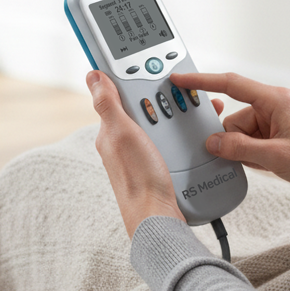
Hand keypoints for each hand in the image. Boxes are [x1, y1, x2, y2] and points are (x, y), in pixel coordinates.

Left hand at [87, 70, 184, 237]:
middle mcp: (125, 142)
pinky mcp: (159, 165)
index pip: (122, 94)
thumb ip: (108, 104)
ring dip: (180, 115)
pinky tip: (196, 134)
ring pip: (163, 123)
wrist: (159, 219)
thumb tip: (93, 75)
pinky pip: (173, 141)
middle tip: (185, 95)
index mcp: (111, 131)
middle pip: (146, 107)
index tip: (156, 71)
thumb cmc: (138, 179)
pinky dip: (185, 134)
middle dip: (166, 98)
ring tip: (197, 111)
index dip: (137, 81)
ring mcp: (142, 154)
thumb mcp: (121, 134)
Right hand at [170, 71, 289, 200]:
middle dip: (234, 139)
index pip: (231, 84)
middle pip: (234, 117)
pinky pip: (253, 139)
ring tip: (268, 163)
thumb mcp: (275, 157)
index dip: (203, 81)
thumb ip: (239, 148)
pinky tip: (269, 164)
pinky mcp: (280, 132)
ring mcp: (278, 118)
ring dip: (246, 150)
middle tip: (247, 155)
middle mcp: (275, 104)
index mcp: (276, 99)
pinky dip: (254, 153)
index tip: (181, 80)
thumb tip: (213, 143)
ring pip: (241, 132)